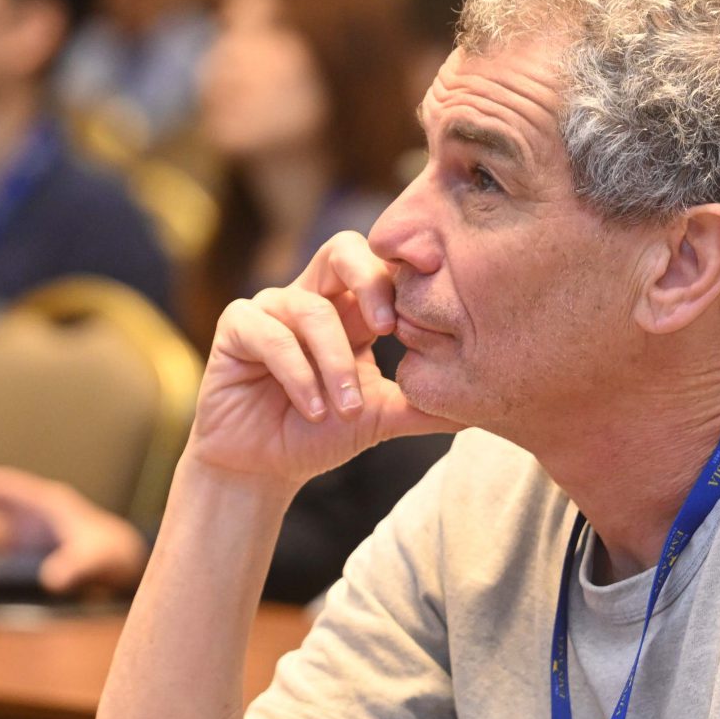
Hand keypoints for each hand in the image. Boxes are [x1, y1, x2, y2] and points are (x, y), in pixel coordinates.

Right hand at [0, 463, 147, 592]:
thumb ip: (75, 566)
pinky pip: (0, 547)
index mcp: (51, 502)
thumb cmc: (110, 551)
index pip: (12, 487)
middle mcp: (36, 514)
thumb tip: (51, 580)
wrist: (123, 561)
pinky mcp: (29, 551)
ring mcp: (31, 532)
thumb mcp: (95, 557)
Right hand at [187, 232, 455, 489]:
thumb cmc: (319, 435)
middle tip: (390, 326)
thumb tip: (484, 406)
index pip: (379, 268)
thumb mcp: (380, 418)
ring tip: (345, 410)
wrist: (262, 470)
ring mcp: (270, 308)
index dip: (404, 275)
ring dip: (334, 363)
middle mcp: (310, 298)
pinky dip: (298, 375)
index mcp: (349, 311)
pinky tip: (313, 411)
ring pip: (311, 309)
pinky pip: (270, 335)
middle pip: (342, 249)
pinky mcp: (236, 327)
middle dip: (369, 278)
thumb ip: (423, 405)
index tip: (435, 301)